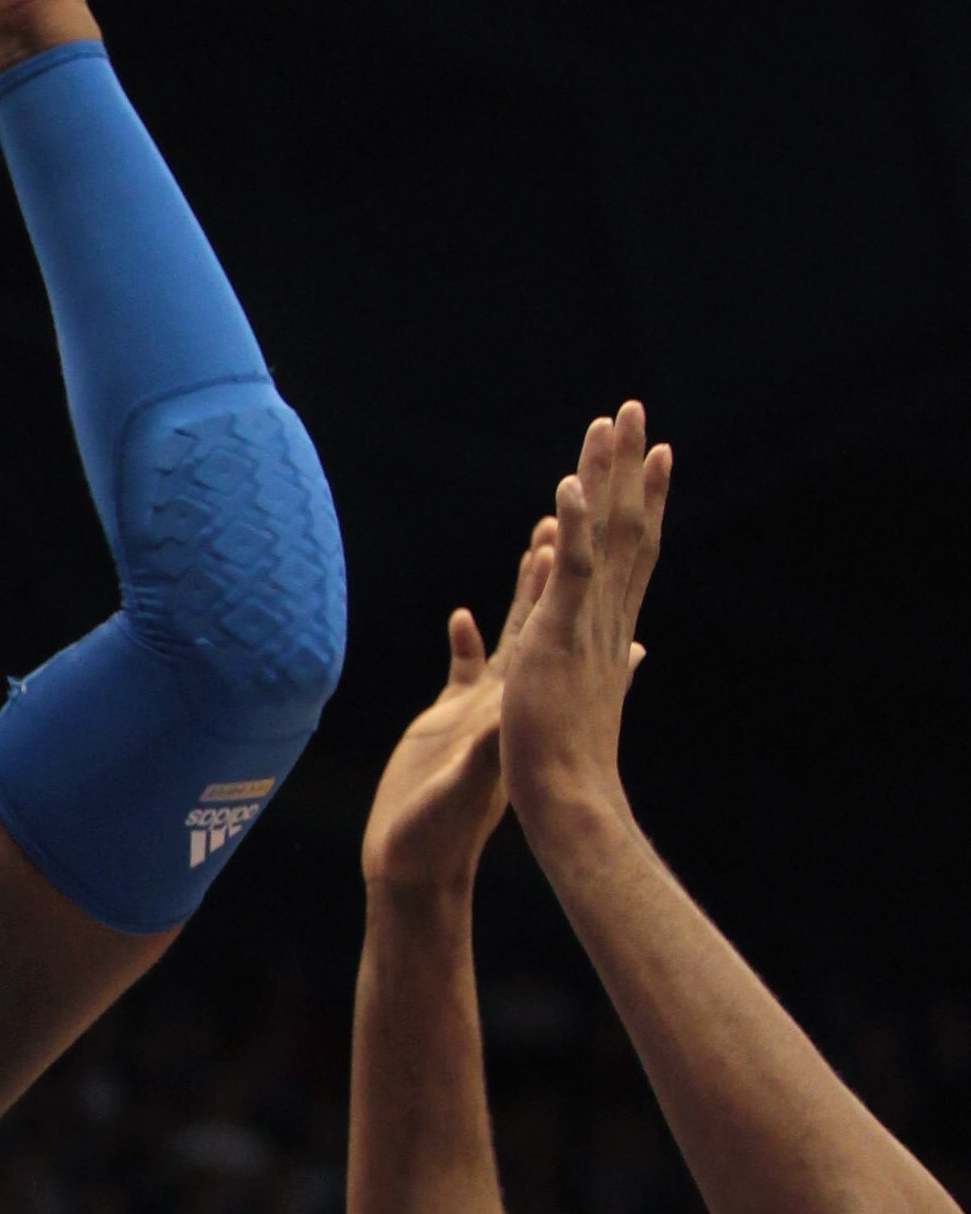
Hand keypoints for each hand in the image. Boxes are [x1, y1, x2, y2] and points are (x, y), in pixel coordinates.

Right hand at [360, 539, 553, 898]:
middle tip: (567, 510)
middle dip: (552, 565)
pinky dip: (468, 642)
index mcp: (516, 708)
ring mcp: (481, 710)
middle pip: (538, 617)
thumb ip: (483, 745)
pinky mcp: (449, 722)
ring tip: (538, 541)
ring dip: (524, 590)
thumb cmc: (440, 834)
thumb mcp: (464, 782)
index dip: (557, 579)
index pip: (544, 628)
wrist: (418, 872)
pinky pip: (464, 669)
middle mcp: (509, 701)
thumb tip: (503, 712)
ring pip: (512, 633)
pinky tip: (463, 615)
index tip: (570, 529)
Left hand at [500, 399, 670, 845]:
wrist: (566, 802)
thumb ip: (616, 665)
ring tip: (610, 423)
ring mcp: (586, 626)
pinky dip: (574, 530)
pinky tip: (570, 488)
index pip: (633, 553)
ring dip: (606, 478)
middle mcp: (608, 620)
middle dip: (631, 468)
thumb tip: (639, 652)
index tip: (655, 456)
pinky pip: (568, 576)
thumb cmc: (572, 762)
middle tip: (635, 410)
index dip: (645, 501)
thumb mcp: (596, 698)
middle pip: (627, 529)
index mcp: (611, 630)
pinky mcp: (559, 639)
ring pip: (604, 538)